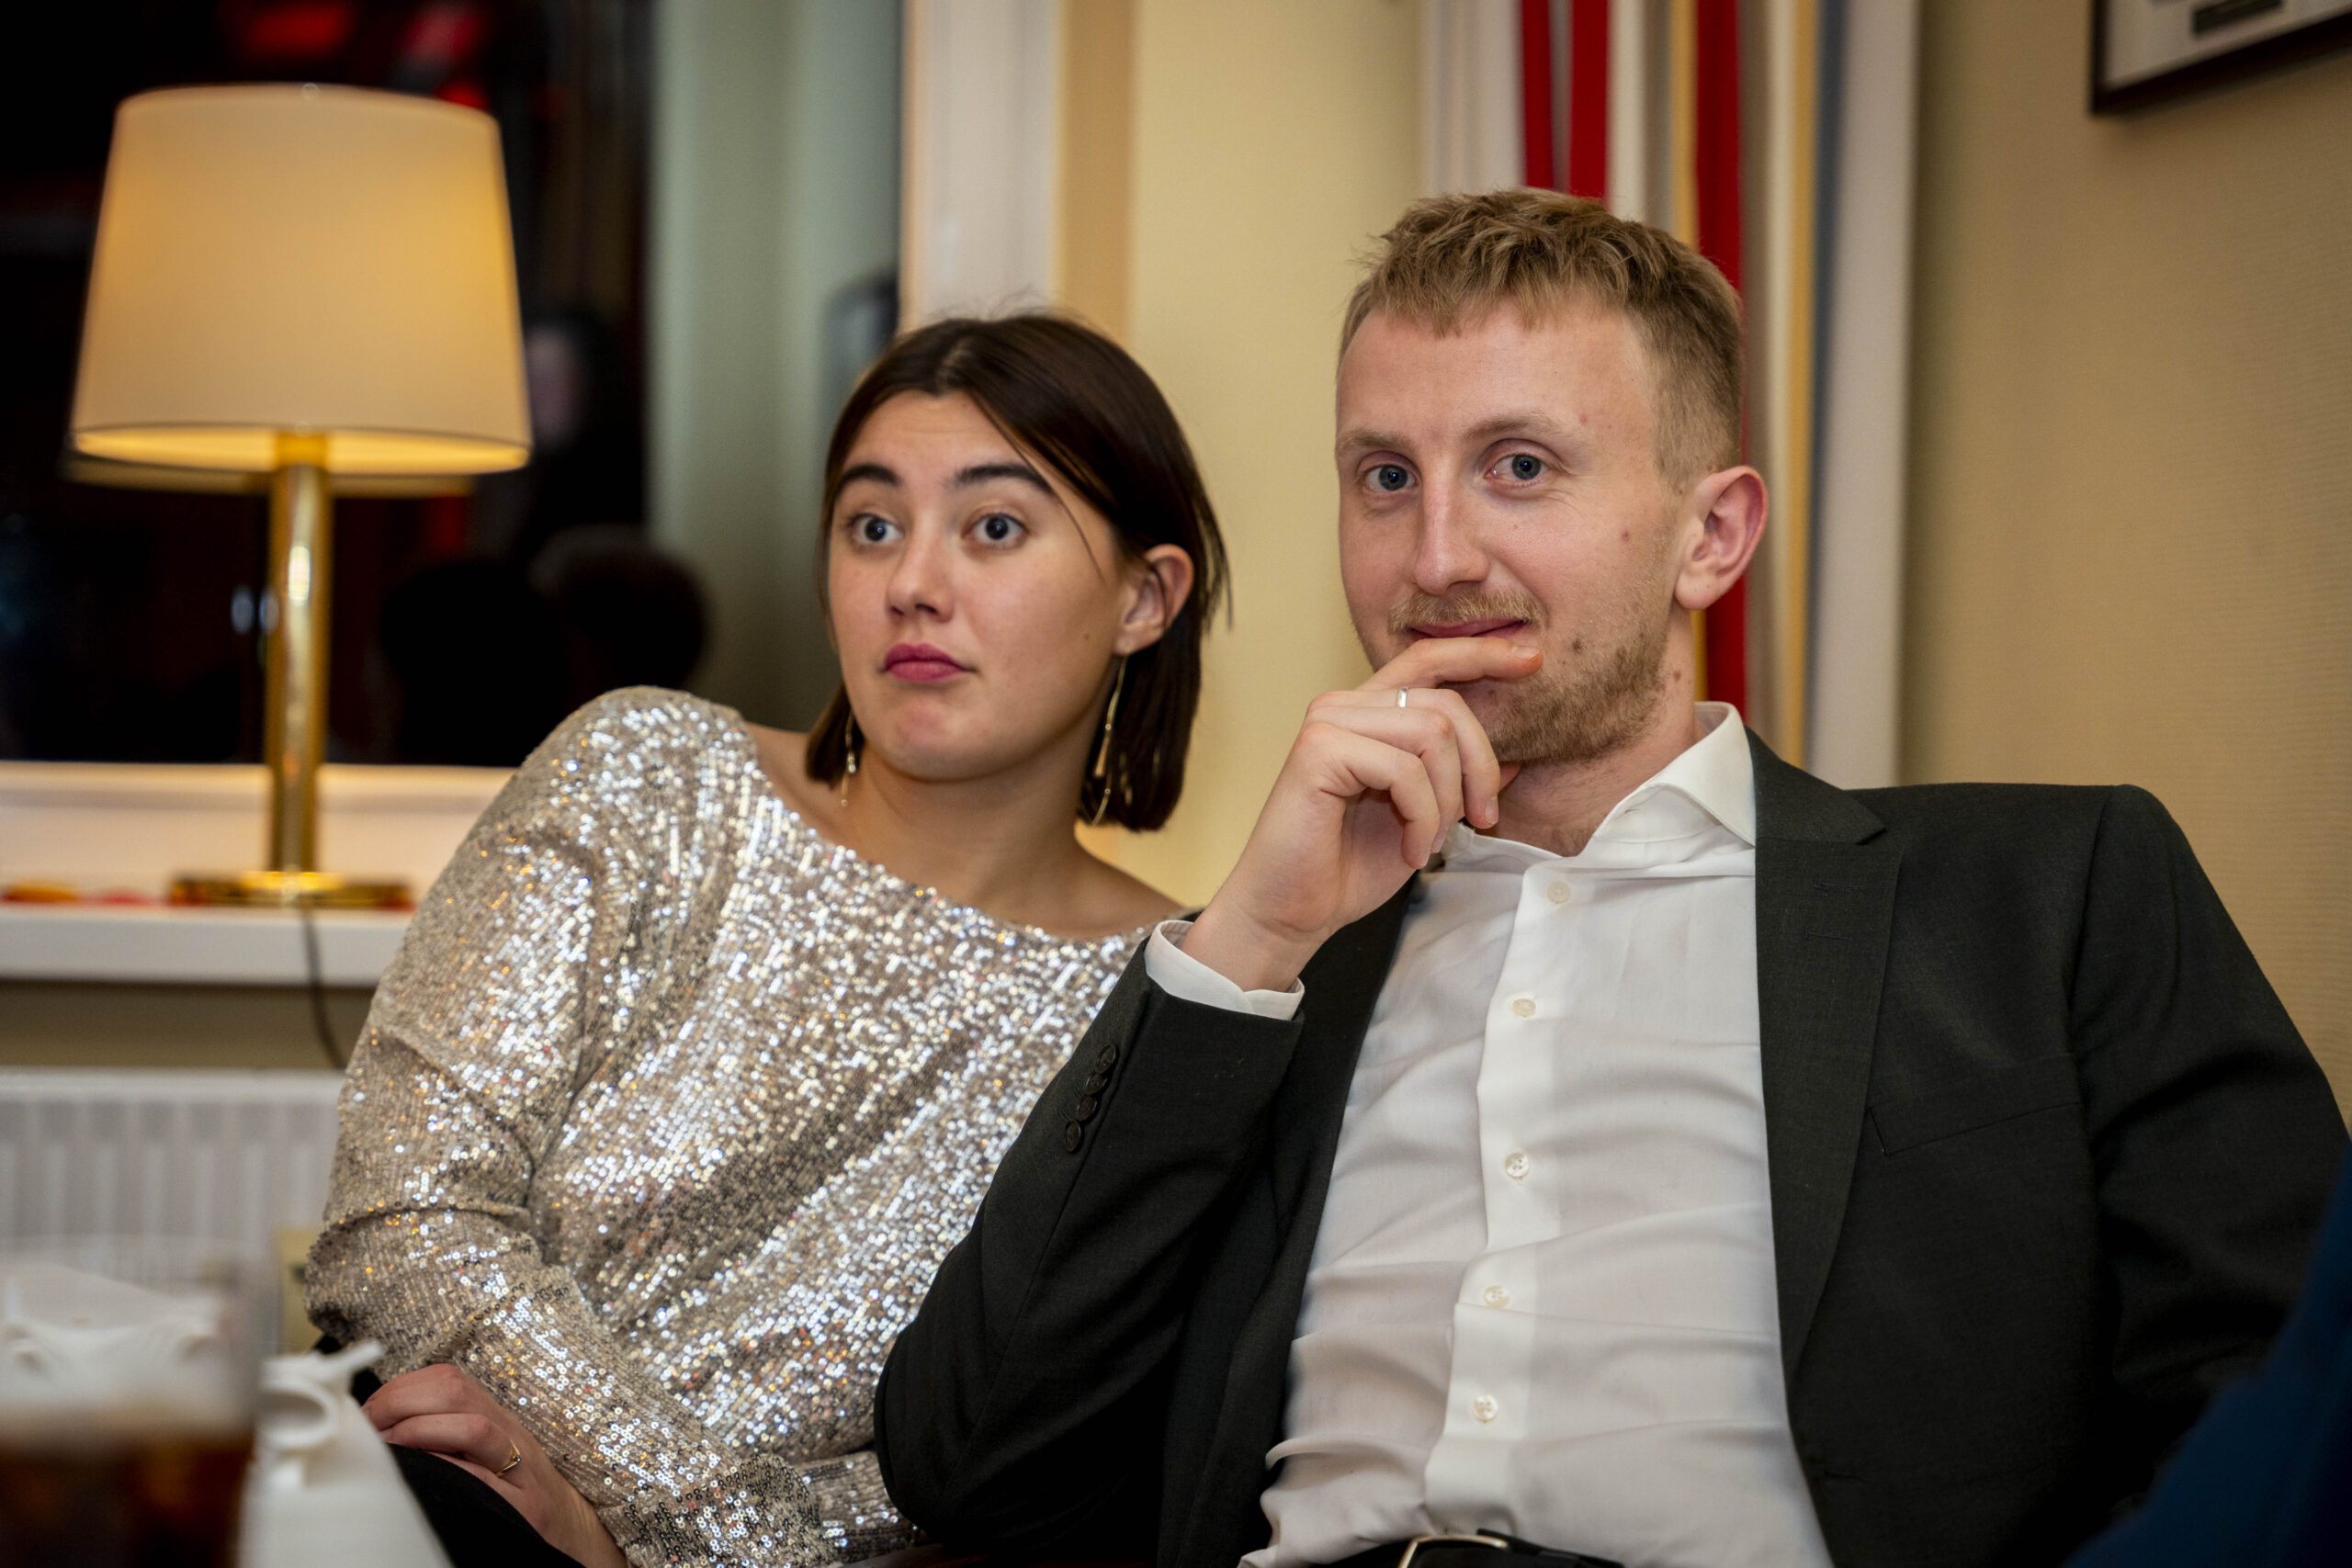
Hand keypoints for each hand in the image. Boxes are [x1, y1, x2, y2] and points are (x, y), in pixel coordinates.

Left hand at [365, 1362, 625, 1567]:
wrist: (572, 1530)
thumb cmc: (516, 1494)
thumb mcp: (488, 1453)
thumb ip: (449, 1432)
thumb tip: (381, 1428)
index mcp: (498, 1419)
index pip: (449, 1379)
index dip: (401, 1389)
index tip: (369, 1412)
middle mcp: (511, 1436)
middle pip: (455, 1391)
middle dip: (400, 1403)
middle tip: (371, 1431)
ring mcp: (521, 1471)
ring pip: (474, 1427)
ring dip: (420, 1431)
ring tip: (391, 1450)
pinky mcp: (525, 1508)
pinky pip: (483, 1477)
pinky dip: (447, 1467)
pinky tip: (422, 1472)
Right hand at [1182, 636, 1537, 991]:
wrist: (1291, 912)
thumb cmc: (1348, 868)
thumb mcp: (1425, 818)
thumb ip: (1459, 780)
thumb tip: (1518, 758)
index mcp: (1366, 713)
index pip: (1428, 660)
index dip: (1481, 653)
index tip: (1531, 661)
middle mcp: (1343, 706)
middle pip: (1445, 704)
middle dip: (1479, 766)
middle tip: (1483, 819)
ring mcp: (1327, 723)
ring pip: (1430, 735)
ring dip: (1448, 800)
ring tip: (1432, 842)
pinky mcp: (1317, 751)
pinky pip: (1404, 770)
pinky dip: (1423, 818)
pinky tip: (1412, 851)